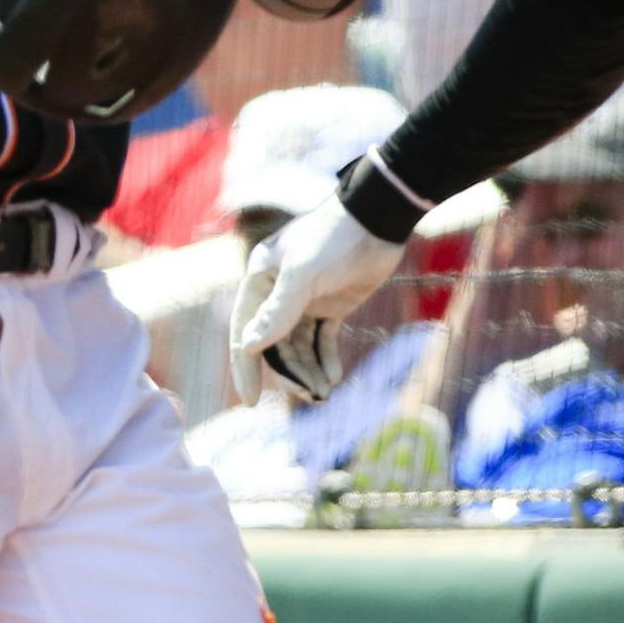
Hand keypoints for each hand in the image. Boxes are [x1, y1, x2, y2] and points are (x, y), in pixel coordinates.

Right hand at [231, 197, 404, 404]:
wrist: (378, 219)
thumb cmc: (334, 238)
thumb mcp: (304, 273)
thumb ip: (278, 310)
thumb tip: (249, 347)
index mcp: (260, 280)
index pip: (245, 331)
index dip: (246, 368)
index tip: (250, 403)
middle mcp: (277, 292)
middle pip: (275, 345)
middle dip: (290, 373)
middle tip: (310, 395)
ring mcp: (305, 300)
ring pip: (299, 346)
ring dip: (309, 370)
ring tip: (325, 391)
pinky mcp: (331, 304)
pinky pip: (322, 340)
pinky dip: (326, 359)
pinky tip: (334, 376)